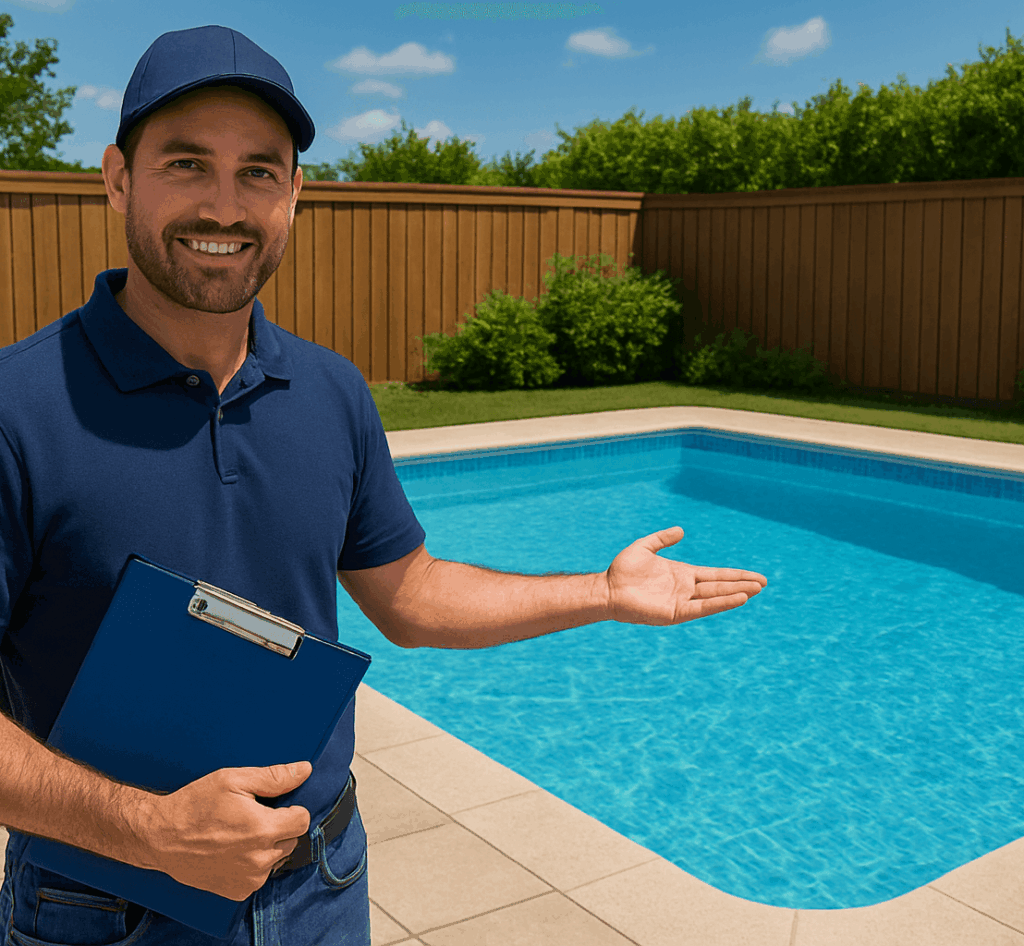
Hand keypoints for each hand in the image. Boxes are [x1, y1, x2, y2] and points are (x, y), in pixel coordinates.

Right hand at [143, 761, 312, 900]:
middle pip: (291, 839)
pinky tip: (232, 850)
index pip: (303, 820)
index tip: (276, 805)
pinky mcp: (237, 891)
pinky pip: (259, 875)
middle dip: (278, 826)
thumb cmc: (195, 805)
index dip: (292, 809)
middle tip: (251, 817)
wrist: (160, 837)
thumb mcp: (234, 780)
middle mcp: (259, 859)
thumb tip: (304, 771)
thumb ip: (274, 777)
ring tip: (238, 833)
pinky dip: (252, 864)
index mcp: (263, 830)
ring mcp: (248, 879)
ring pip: (276, 858)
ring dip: (266, 846)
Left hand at [605, 526, 766, 625]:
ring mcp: (682, 601)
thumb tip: (681, 530)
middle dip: (741, 584)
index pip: (715, 575)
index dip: (735, 575)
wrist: (607, 589)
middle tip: (764, 584)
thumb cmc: (622, 570)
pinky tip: (736, 599)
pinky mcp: (675, 613)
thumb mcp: (644, 547)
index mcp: (682, 574)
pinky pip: (702, 608)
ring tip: (756, 590)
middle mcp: (686, 589)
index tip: (755, 576)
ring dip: (735, 593)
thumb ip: (662, 539)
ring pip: (714, 597)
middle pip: (720, 585)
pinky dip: (719, 604)